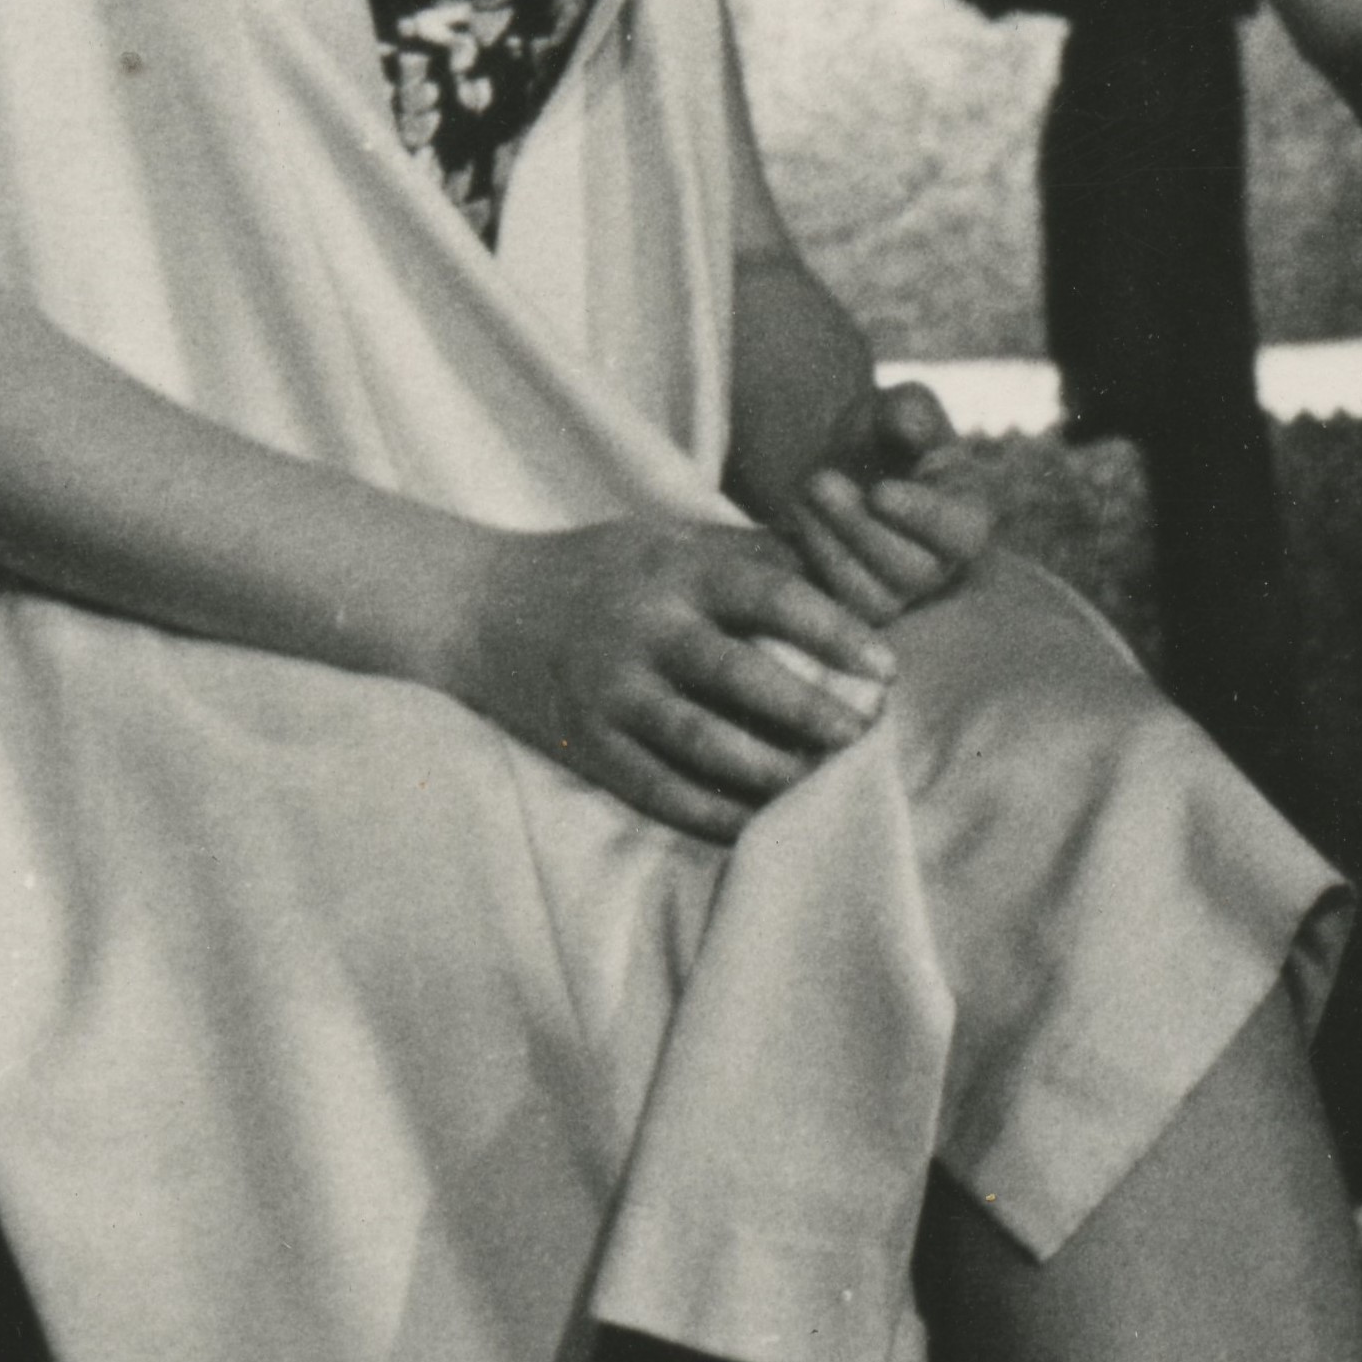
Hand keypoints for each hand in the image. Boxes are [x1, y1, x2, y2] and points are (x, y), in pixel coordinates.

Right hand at [464, 518, 893, 843]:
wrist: (475, 606)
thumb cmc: (597, 571)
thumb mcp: (667, 542)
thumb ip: (749, 558)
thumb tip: (848, 573)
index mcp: (675, 570)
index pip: (772, 596)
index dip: (836, 633)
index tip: (886, 667)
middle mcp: (643, 628)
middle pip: (743, 677)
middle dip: (814, 711)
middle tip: (864, 732)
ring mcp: (610, 691)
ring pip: (705, 744)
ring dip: (773, 769)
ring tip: (818, 780)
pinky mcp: (585, 743)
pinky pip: (660, 790)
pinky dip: (715, 812)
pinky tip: (758, 820)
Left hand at [778, 382, 997, 626]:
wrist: (839, 461)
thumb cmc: (882, 431)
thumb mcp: (898, 406)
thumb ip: (910, 412)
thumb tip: (911, 428)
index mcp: (969, 512)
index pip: (964, 533)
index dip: (925, 518)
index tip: (879, 492)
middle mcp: (943, 562)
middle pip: (916, 572)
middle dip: (861, 528)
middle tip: (820, 480)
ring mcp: (901, 592)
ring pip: (876, 598)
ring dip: (831, 547)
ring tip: (804, 492)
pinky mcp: (860, 606)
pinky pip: (840, 610)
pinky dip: (813, 565)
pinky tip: (794, 519)